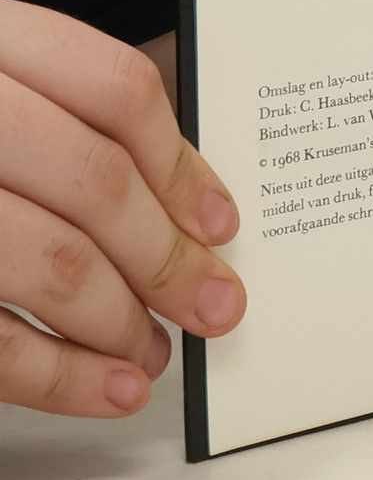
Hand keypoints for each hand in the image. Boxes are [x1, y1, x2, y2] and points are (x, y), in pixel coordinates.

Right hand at [1, 0, 245, 417]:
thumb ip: (60, 118)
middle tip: (213, 306)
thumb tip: (181, 198)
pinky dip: (48, 372)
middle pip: (92, 181)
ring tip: (152, 354)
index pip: (113, 91)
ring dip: (116, 320)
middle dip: (166, 257)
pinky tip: (97, 388)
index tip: (220, 223)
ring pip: (44, 258)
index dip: (180, 163)